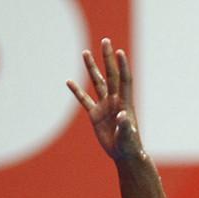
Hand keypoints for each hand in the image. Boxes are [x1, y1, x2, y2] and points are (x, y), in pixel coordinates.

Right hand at [67, 39, 141, 159]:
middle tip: (105, 41)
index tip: (120, 52)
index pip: (124, 80)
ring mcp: (105, 106)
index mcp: (125, 103)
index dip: (122, 66)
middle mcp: (115, 101)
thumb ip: (125, 126)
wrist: (124, 155)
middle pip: (111, 75)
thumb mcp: (127, 137)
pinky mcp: (95, 115)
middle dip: (107, 58)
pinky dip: (77, 91)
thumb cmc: (129, 146)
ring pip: (97, 82)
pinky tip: (69, 81)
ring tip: (85, 52)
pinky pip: (84, 100)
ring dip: (91, 67)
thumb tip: (123, 116)